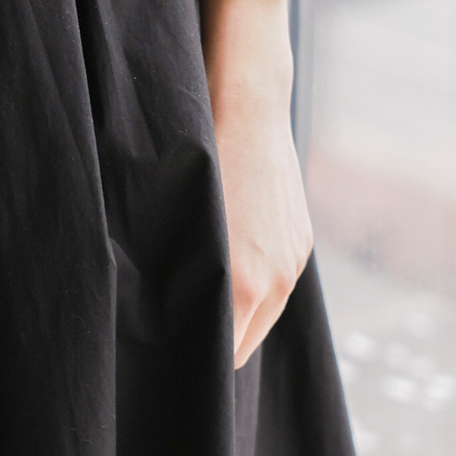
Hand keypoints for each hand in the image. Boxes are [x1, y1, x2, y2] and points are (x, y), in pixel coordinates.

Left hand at [200, 0, 313, 367]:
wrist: (244, 94)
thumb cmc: (194, 150)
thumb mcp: (173, 218)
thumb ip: (173, 274)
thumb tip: (154, 311)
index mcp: (243, 283)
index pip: (221, 358)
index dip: (191, 361)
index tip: (164, 356)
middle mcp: (277, 278)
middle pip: (244, 344)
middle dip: (214, 343)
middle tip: (172, 336)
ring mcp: (294, 257)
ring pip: (263, 314)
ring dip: (234, 313)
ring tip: (195, 300)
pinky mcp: (301, 238)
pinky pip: (276, 282)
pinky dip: (252, 284)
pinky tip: (224, 263)